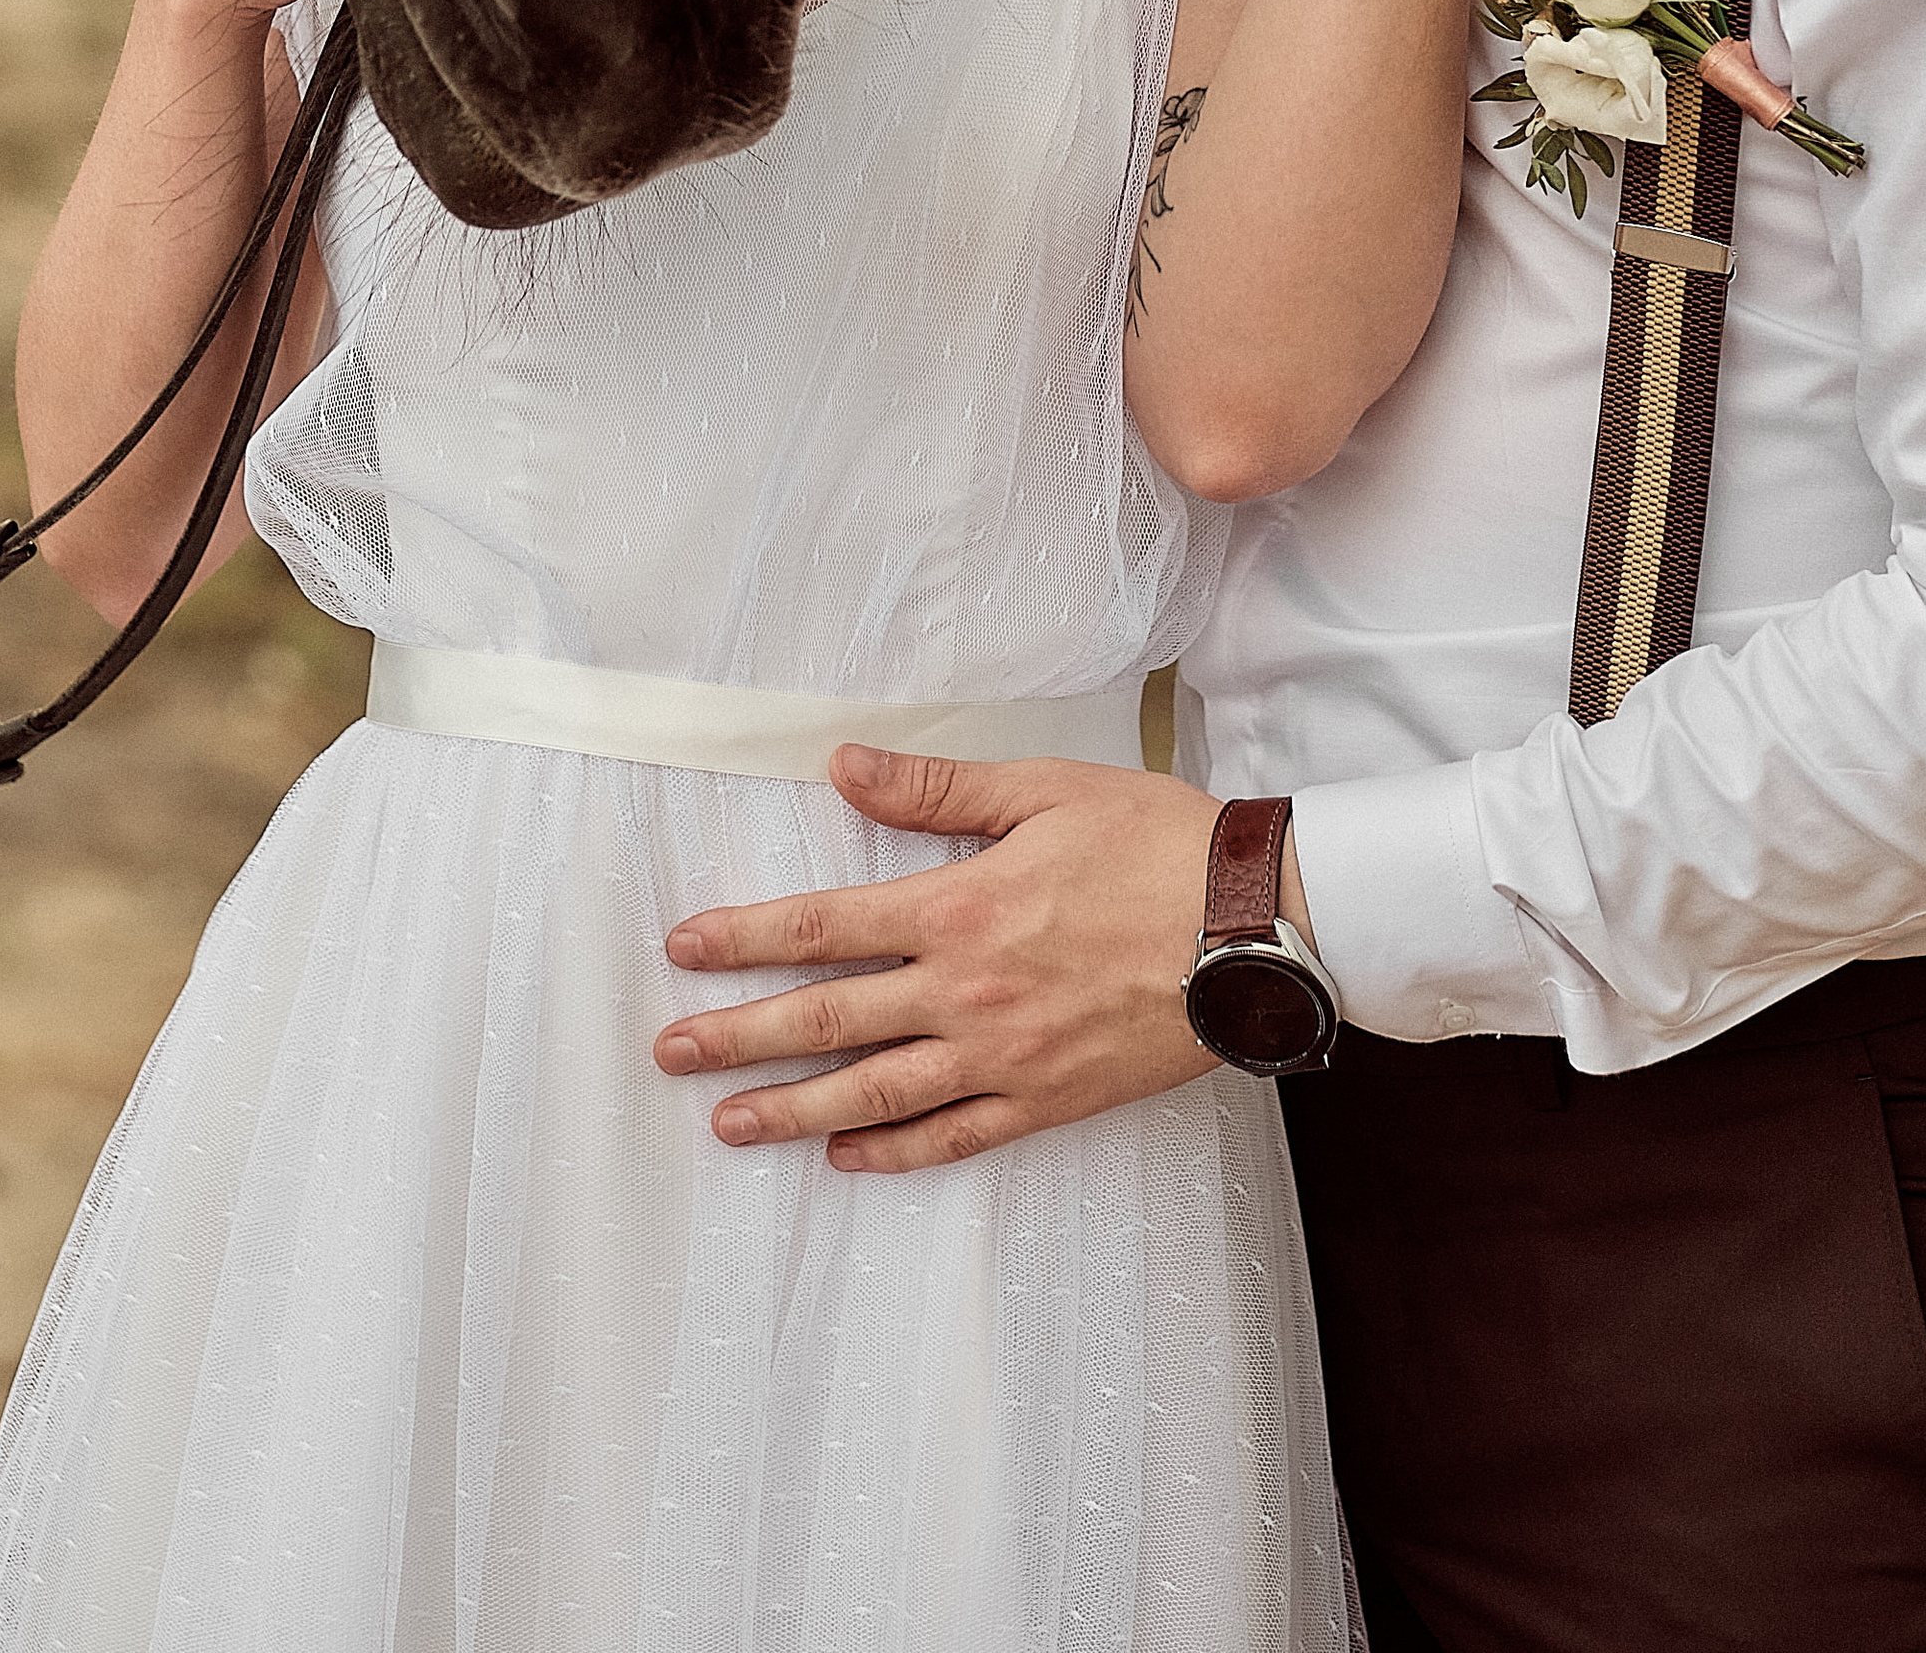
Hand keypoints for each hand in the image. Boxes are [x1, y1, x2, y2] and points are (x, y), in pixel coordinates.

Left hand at [653, 745, 1220, 1171]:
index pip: (824, 928)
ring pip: (878, 1093)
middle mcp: (967, 994)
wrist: (1255, 929)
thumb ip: (934, 787)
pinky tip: (848, 1158)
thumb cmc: (1154, 845)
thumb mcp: (1041, 790)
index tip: (684, 950)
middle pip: (830, 1019)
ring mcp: (1006, 1058)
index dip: (744, 939)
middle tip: (670, 1052)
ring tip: (731, 1125)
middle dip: (741, 1036)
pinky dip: (896, 1153)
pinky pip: (957, 1137)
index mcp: (959, 909)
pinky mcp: (1049, 1099)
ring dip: (796, 1110)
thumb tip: (843, 766)